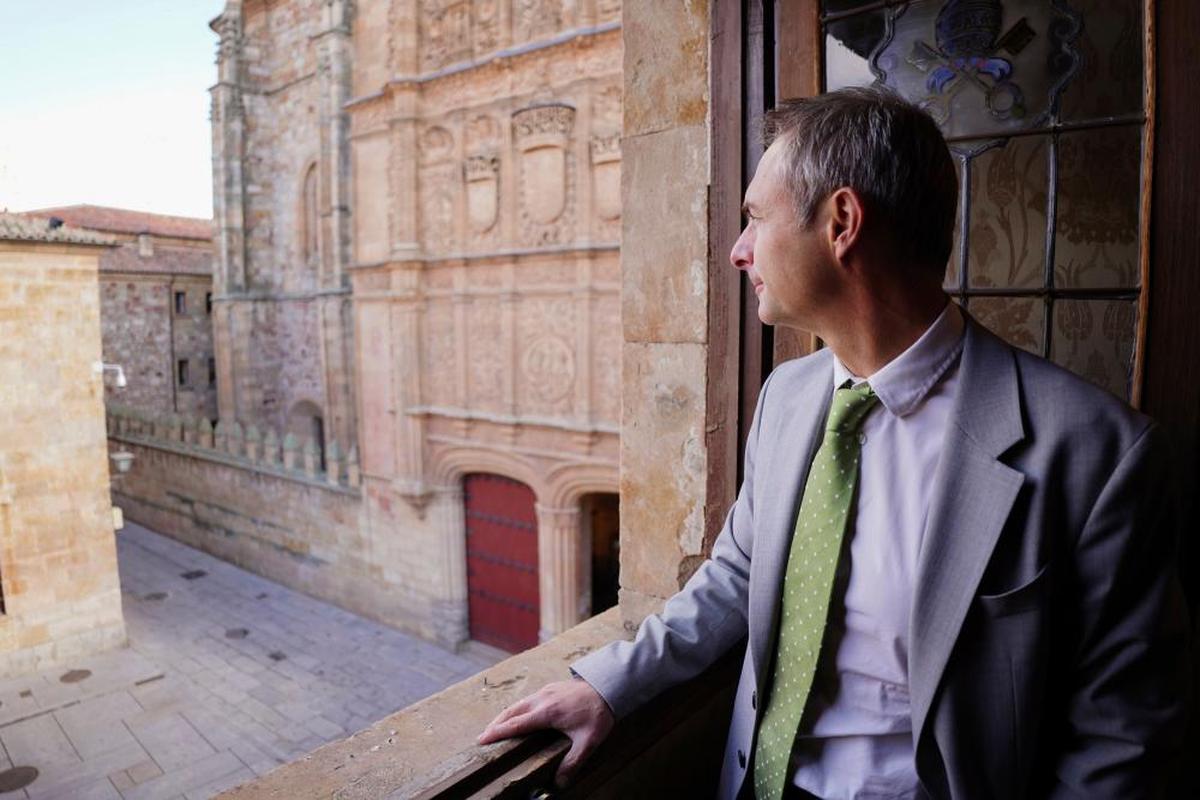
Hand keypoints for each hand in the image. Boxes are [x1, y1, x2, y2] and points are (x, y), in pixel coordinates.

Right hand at [477, 678, 615, 787]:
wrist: (608, 686)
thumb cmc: (598, 713)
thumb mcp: (588, 742)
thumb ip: (573, 763)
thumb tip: (560, 783)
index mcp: (547, 713)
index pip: (516, 724)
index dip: (497, 732)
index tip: (482, 739)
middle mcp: (541, 699)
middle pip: (511, 712)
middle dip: (495, 724)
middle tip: (483, 737)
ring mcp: (545, 692)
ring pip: (518, 704)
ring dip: (505, 715)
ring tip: (495, 727)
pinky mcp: (550, 688)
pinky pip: (527, 699)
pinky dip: (516, 709)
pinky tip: (518, 715)